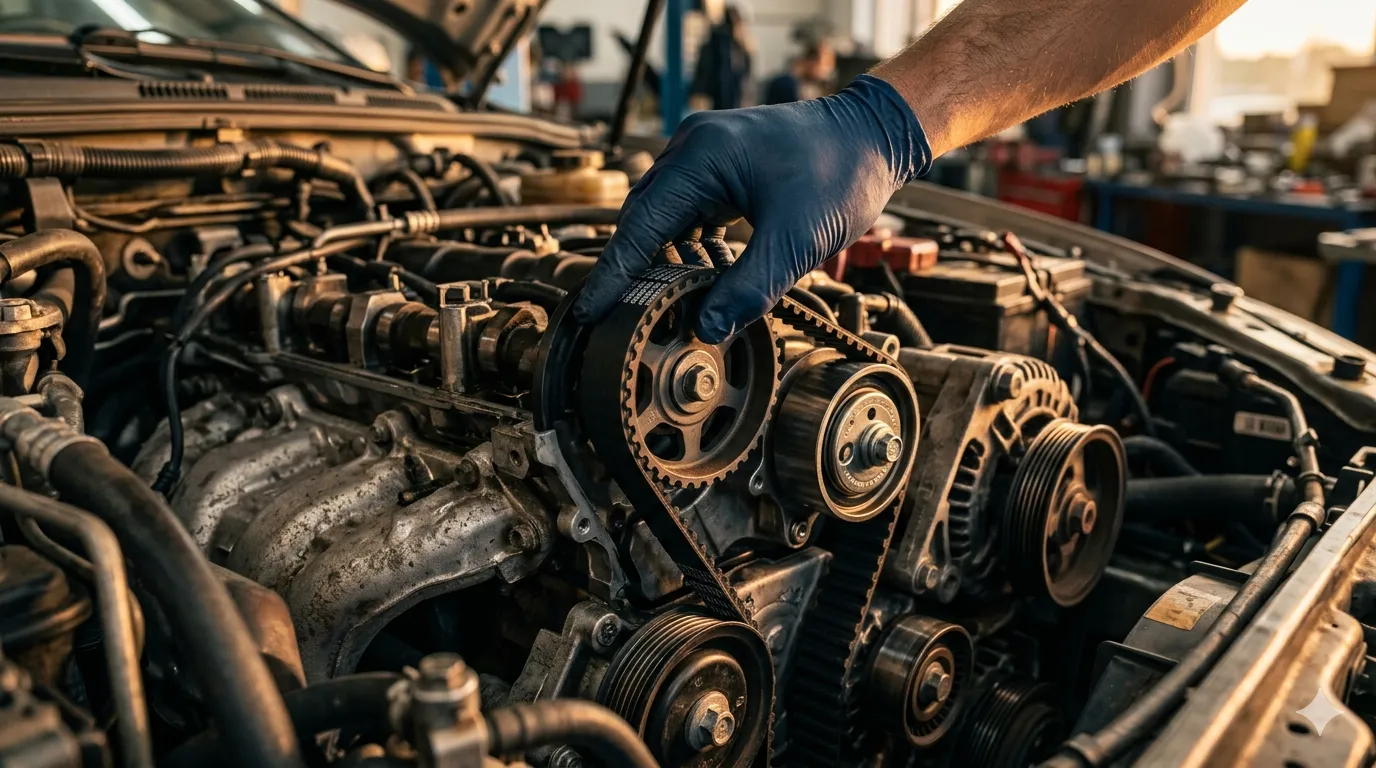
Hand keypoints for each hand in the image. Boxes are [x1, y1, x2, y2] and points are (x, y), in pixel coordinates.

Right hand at [573, 74, 930, 341]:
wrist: (874, 134)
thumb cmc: (842, 173)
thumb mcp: (797, 241)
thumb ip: (749, 288)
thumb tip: (706, 328)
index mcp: (701, 158)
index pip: (639, 226)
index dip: (613, 274)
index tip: (588, 311)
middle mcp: (692, 148)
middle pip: (642, 219)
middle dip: (628, 270)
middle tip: (610, 318)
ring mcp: (705, 154)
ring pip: (663, 216)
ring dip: (658, 259)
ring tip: (649, 306)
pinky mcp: (720, 166)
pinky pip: (686, 210)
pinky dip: (683, 245)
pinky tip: (691, 278)